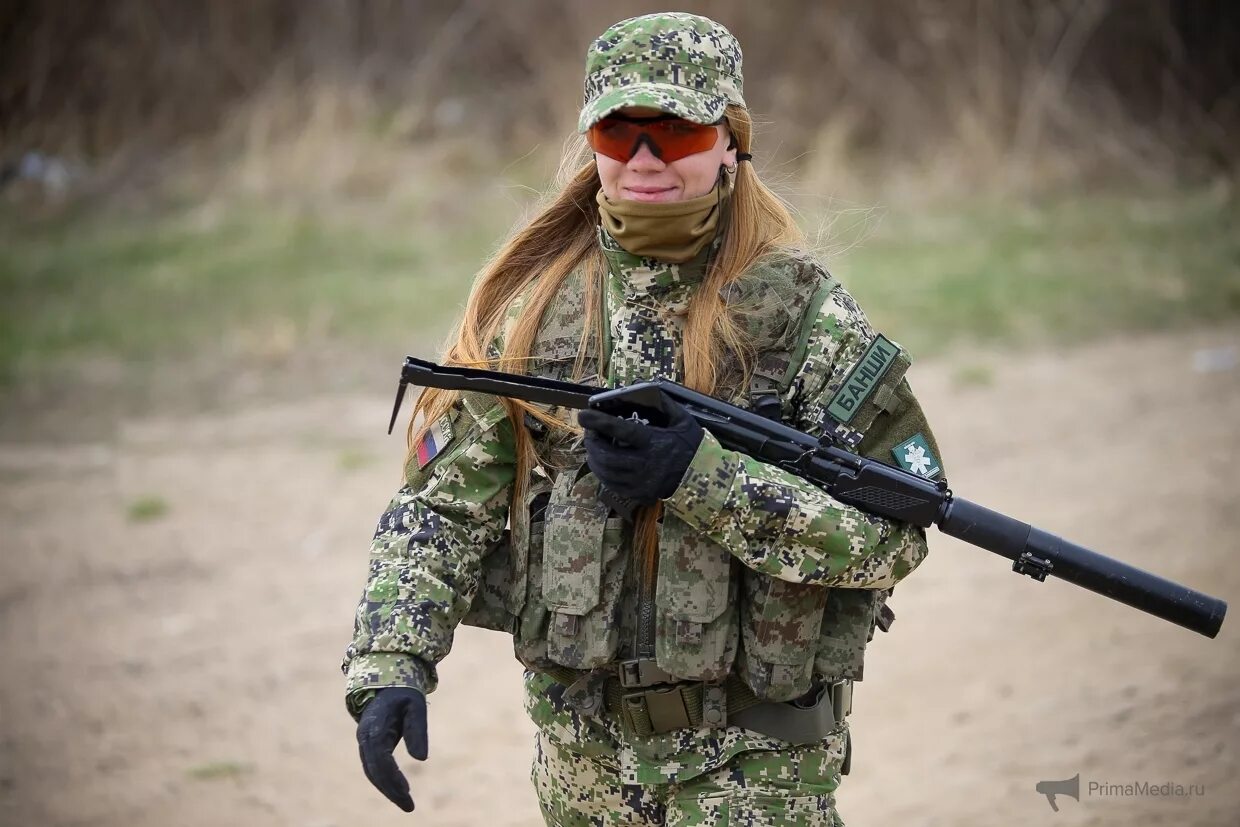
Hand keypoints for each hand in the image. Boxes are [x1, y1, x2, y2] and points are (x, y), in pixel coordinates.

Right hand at [356, 687, 427, 811]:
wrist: (385, 683)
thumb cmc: (404, 693)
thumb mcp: (416, 706)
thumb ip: (418, 730)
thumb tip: (421, 759)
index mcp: (375, 728)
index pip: (381, 759)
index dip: (393, 777)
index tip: (407, 792)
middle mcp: (365, 737)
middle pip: (374, 771)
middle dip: (390, 790)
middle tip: (409, 806)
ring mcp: (364, 742)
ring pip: (372, 772)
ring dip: (387, 789)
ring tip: (406, 803)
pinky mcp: (368, 745)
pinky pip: (373, 767)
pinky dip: (384, 780)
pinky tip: (397, 790)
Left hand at [578, 394, 703, 503]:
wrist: (704, 477)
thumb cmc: (692, 445)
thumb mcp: (682, 420)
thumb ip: (664, 404)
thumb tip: (648, 389)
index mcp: (654, 442)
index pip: (620, 431)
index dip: (599, 422)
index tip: (582, 415)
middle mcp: (645, 464)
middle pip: (607, 455)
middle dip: (592, 443)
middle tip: (589, 433)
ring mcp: (642, 482)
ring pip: (607, 472)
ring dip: (594, 459)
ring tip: (592, 449)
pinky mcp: (640, 494)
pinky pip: (613, 486)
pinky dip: (603, 475)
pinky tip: (602, 465)